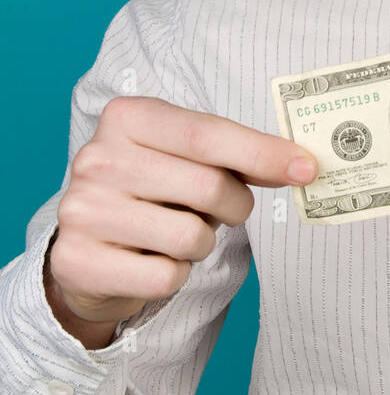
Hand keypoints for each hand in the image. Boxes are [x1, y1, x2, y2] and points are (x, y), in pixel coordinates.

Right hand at [49, 95, 317, 324]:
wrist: (87, 248)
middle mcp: (97, 158)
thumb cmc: (153, 192)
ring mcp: (81, 210)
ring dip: (201, 243)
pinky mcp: (77, 262)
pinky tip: (150, 261)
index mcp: (126, 117)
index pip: (207, 134)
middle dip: (235, 205)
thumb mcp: (185, 158)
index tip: (307, 168)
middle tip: (224, 210)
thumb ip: (235, 155)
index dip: (263, 153)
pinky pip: (165, 277)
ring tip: (174, 234)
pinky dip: (174, 275)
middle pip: (208, 186)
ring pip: (191, 237)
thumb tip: (301, 165)